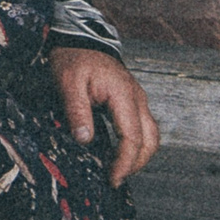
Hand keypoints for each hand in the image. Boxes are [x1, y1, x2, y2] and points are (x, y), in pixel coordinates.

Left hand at [51, 46, 159, 184]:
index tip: (112, 179)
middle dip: (136, 164)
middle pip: (150, 140)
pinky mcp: (132, 102)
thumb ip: (77, 111)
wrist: (79, 39)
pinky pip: (142, 128)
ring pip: (151, 135)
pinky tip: (118, 155)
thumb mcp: (68, 82)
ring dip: (139, 156)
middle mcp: (137, 97)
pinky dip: (136, 145)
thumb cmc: (73, 59)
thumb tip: (84, 140)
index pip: (132, 136)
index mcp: (123, 93)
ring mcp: (137, 99)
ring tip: (117, 171)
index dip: (125, 162)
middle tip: (114, 180)